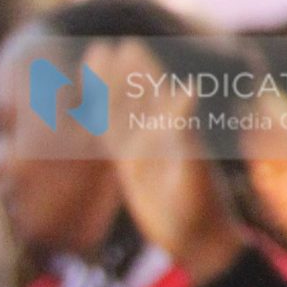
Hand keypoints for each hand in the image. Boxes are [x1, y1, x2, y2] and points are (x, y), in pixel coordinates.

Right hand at [90, 37, 246, 283]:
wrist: (197, 238)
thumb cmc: (200, 205)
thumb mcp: (193, 167)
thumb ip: (185, 128)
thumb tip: (187, 88)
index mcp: (174, 128)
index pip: (154, 91)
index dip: (141, 69)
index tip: (126, 47)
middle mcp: (159, 134)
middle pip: (133, 96)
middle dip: (118, 74)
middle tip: (99, 50)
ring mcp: (144, 149)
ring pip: (118, 113)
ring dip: (105, 92)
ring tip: (89, 69)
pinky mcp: (131, 168)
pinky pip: (110, 138)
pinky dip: (98, 122)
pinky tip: (87, 111)